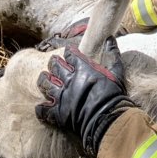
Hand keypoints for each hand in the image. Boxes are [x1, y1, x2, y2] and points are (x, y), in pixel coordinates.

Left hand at [36, 39, 135, 155]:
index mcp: (83, 69)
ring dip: (43, 80)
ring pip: (46, 85)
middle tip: (52, 61)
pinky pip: (44, 110)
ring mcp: (62, 97)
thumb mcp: (116, 72)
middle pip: (55, 67)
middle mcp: (70, 80)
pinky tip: (40, 107)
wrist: (107, 119)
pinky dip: (41, 109)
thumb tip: (110, 38)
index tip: (68, 51)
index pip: (70, 55)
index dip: (68, 52)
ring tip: (42, 77)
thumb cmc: (113, 95)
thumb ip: (113, 54)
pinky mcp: (58, 114)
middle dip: (53, 63)